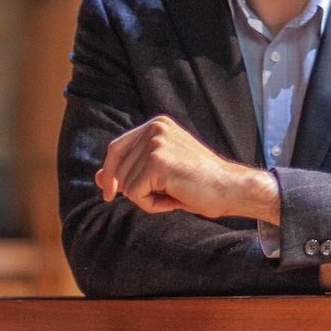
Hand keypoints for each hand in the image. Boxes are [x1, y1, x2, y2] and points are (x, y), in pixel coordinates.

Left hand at [96, 115, 279, 221]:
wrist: (232, 189)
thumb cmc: (200, 184)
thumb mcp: (160, 174)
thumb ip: (130, 171)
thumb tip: (98, 178)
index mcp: (157, 125)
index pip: (116, 148)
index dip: (110, 173)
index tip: (109, 194)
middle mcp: (154, 128)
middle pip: (117, 169)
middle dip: (137, 190)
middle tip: (169, 193)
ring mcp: (155, 143)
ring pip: (125, 184)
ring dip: (146, 199)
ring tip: (175, 194)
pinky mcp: (157, 162)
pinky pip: (135, 194)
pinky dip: (152, 205)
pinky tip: (175, 199)